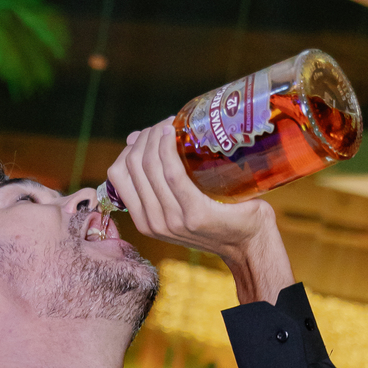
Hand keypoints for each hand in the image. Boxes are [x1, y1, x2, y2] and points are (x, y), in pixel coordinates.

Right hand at [105, 120, 293, 304]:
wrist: (249, 243)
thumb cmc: (218, 217)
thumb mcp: (179, 203)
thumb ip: (158, 181)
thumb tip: (132, 139)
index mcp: (144, 221)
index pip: (118, 174)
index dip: (130, 147)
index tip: (149, 133)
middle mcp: (154, 223)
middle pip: (134, 165)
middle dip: (146, 137)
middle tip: (166, 124)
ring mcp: (173, 220)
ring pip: (150, 166)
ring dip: (157, 136)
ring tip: (172, 124)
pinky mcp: (195, 213)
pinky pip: (173, 174)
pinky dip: (170, 149)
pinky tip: (174, 134)